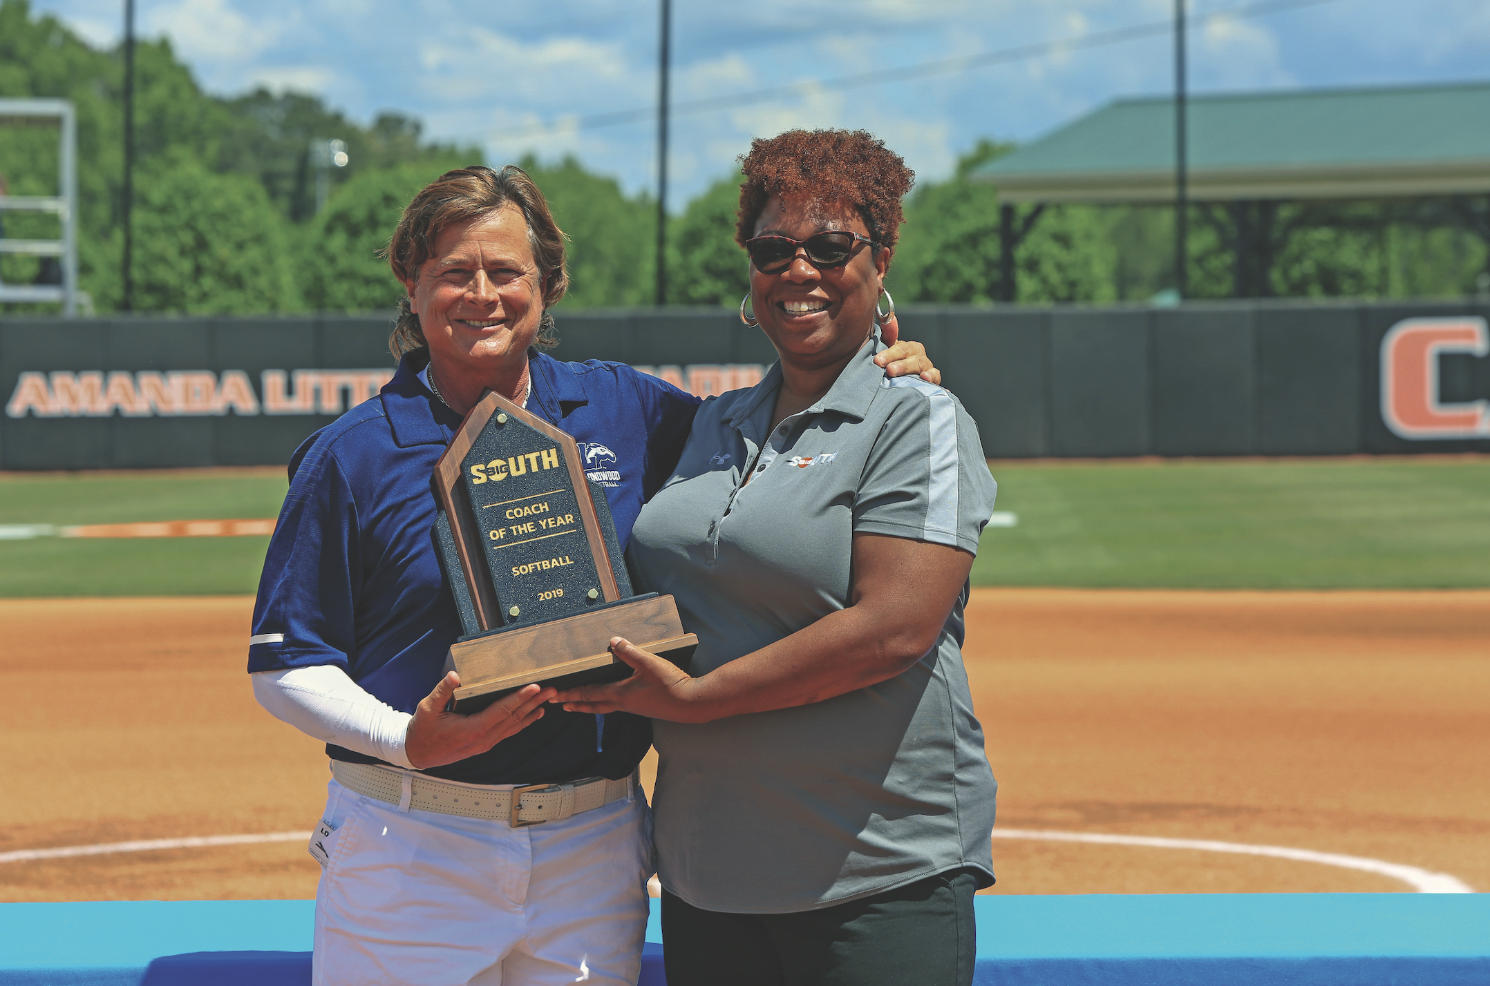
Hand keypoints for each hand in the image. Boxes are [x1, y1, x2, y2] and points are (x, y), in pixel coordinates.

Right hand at [404, 672, 554, 768]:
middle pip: (515, 718)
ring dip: (533, 711)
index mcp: (474, 729)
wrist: (418, 754)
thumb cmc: (422, 731)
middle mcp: (485, 738)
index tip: (536, 687)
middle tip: (553, 689)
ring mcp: (487, 743)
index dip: (520, 698)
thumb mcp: (427, 708)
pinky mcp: (485, 743)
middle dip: (535, 702)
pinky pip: (509, 731)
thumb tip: (455, 676)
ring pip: (515, 725)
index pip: (503, 710)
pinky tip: (534, 715)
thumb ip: (442, 691)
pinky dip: (524, 722)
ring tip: (549, 699)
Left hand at [552, 637, 704, 722]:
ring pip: (605, 708)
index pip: (589, 693)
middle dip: (576, 704)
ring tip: (580, 705)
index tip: (556, 696)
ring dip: (590, 706)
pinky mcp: (643, 708)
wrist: (690, 704)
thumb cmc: (670, 685)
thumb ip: (630, 652)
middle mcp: (624, 704)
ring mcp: (634, 708)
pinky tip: (613, 699)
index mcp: (620, 694)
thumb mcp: (649, 663)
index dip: (571, 694)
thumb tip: (613, 641)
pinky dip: (606, 704)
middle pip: (594, 706)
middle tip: (561, 705)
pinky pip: (618, 707)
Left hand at [874, 322, 941, 385]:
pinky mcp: (933, 380)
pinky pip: (935, 376)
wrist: (897, 385)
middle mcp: (918, 355)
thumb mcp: (885, 352)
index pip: (901, 348)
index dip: (890, 354)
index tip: (878, 360)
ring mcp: (927, 368)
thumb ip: (887, 336)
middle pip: (912, 357)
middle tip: (889, 370)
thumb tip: (888, 320)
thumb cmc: (889, 367)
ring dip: (911, 369)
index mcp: (906, 348)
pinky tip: (925, 378)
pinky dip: (932, 377)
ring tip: (904, 374)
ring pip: (922, 365)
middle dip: (901, 364)